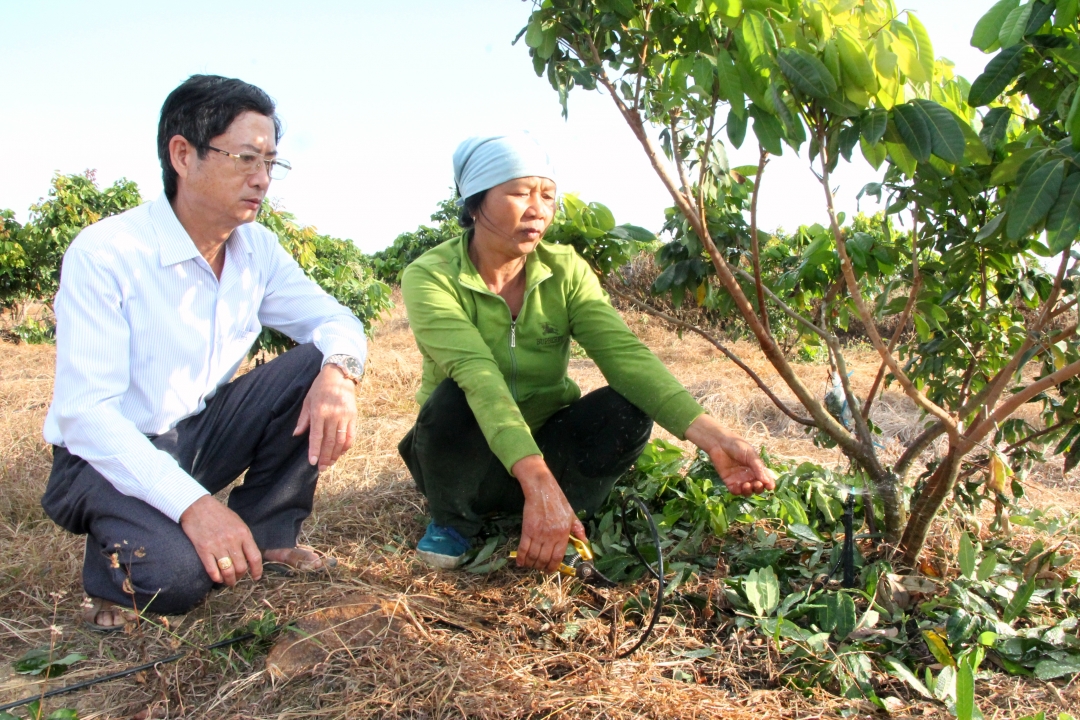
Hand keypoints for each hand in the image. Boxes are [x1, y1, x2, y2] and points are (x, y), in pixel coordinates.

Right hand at [179, 495, 262, 585]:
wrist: (197, 506)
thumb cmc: (219, 514)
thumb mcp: (237, 522)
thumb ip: (244, 538)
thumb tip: (248, 555)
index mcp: (243, 533)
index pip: (255, 557)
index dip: (257, 570)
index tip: (256, 577)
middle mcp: (232, 541)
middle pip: (241, 567)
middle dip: (240, 576)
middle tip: (237, 577)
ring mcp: (217, 546)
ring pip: (228, 571)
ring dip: (229, 580)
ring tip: (228, 581)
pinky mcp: (203, 550)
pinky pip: (212, 570)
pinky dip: (216, 578)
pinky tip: (217, 578)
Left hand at [293, 363, 357, 471]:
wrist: (338, 375)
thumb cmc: (319, 388)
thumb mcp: (307, 401)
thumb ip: (303, 419)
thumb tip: (296, 434)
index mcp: (319, 412)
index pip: (316, 436)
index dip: (315, 450)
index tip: (312, 462)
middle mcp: (333, 415)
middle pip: (329, 441)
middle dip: (325, 457)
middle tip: (322, 468)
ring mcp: (345, 416)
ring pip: (341, 441)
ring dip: (336, 454)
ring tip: (330, 463)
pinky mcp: (353, 416)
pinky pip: (351, 435)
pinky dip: (346, 446)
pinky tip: (341, 453)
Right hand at [513, 455, 585, 571]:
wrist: (542, 489)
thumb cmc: (557, 500)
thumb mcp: (571, 514)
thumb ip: (578, 529)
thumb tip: (585, 541)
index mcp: (563, 533)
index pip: (558, 556)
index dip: (553, 567)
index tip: (550, 570)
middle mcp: (551, 536)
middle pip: (544, 559)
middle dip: (541, 567)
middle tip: (539, 568)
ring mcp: (538, 534)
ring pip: (533, 556)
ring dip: (531, 564)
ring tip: (530, 565)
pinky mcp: (527, 529)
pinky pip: (523, 548)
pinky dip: (521, 557)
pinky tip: (520, 562)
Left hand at [685, 414, 775, 496]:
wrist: (720, 443)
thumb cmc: (737, 446)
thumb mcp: (750, 455)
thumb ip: (758, 468)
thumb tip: (767, 481)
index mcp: (757, 469)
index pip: (766, 480)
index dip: (769, 484)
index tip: (770, 486)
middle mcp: (749, 476)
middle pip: (757, 488)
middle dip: (759, 488)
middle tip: (757, 484)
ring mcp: (739, 480)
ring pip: (747, 492)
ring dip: (749, 491)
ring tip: (747, 485)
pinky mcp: (729, 482)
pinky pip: (735, 491)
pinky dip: (738, 492)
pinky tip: (739, 487)